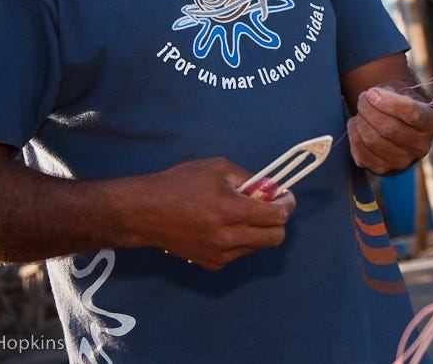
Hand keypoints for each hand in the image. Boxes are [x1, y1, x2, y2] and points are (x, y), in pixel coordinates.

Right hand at [138, 157, 295, 269]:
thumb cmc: (179, 183)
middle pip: (275, 238)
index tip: (285, 196)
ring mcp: (220, 254)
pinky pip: (240, 253)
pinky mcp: (211, 263)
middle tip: (270, 206)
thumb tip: (270, 189)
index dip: (287, 204)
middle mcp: (228, 237)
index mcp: (232, 211)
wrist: (145, 211)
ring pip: (258, 246)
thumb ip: (249, 179)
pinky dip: (241, 239)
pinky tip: (225, 226)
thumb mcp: (218, 168)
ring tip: (241, 213)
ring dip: (259, 230)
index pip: (277, 217)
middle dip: (279, 221)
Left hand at [347, 85, 432, 175]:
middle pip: (388, 128)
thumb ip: (390, 92)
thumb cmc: (398, 103)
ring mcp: (402, 162)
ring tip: (360, 112)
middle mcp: (421, 147)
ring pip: (372, 140)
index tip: (372, 92)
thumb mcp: (402, 92)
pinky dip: (353, 135)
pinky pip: (361, 153)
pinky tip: (357, 125)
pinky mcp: (383, 170)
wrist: (396, 124)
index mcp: (431, 125)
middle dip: (368, 109)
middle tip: (362, 99)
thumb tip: (372, 96)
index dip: (388, 102)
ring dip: (360, 121)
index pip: (412, 114)